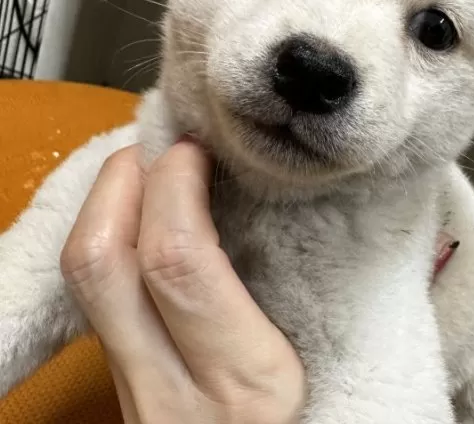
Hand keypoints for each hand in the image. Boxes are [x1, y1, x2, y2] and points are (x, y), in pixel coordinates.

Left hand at [61, 140, 304, 423]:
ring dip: (106, 204)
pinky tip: (142, 219)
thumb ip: (300, 293)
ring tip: (149, 170)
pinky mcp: (119, 388)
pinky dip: (109, 238)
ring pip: (85, 278)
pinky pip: (94, 297)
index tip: (198, 148)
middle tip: (162, 146)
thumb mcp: (325, 369)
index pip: (178, 263)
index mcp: (246, 382)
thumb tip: (295, 202)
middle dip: (122, 180)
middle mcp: (173, 388)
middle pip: (103, 263)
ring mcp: (134, 391)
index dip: (175, 185)